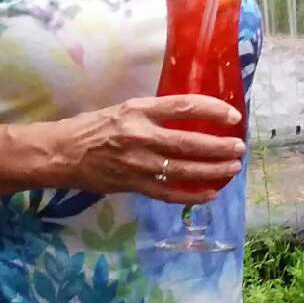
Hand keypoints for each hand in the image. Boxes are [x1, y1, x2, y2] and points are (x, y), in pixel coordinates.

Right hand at [53, 94, 244, 203]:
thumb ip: (155, 113)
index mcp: (139, 110)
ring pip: (185, 170)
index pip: (184, 107)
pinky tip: (211, 193)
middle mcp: (141, 136)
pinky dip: (193, 195)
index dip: (212, 110)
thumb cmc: (94, 126)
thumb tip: (191, 117)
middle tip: (239, 147)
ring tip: (232, 168)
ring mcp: (139, 164)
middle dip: (219, 146)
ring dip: (213, 170)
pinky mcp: (134, 185)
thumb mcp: (125, 108)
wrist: (64, 153)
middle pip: (190, 142)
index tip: (232, 115)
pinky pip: (170, 193)